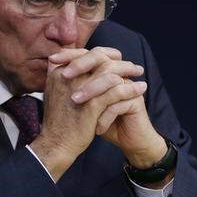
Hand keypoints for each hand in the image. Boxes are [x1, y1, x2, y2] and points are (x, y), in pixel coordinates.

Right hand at [29, 47, 146, 180]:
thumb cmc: (59, 120)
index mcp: (58, 71)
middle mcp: (66, 76)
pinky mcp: (91, 105)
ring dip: (128, 70)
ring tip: (139, 73)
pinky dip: (131, 88)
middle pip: (98, 57)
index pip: (85, 53)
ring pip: (109, 71)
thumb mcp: (56, 92)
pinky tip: (140, 89)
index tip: (117, 58)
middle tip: (133, 65)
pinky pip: (116, 91)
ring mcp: (79, 89)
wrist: (56, 143)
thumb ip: (66, 76)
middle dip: (118, 59)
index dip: (104, 54)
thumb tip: (80, 62)